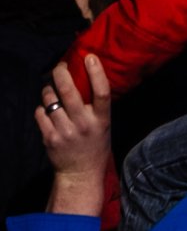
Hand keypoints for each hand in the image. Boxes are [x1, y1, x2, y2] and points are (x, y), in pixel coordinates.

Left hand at [37, 56, 112, 214]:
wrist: (81, 173)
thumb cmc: (94, 145)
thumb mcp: (103, 126)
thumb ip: (95, 107)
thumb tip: (83, 78)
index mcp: (101, 121)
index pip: (102, 93)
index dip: (96, 73)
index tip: (90, 57)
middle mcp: (84, 125)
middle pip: (69, 91)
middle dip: (60, 73)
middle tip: (59, 66)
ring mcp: (65, 131)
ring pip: (49, 99)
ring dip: (48, 92)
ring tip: (52, 94)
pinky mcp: (49, 137)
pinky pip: (39, 112)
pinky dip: (42, 109)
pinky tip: (48, 113)